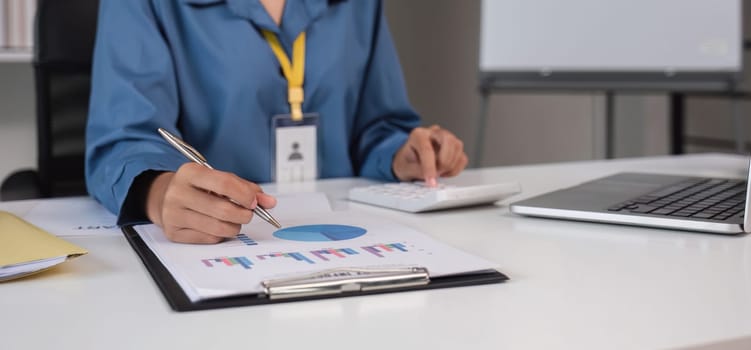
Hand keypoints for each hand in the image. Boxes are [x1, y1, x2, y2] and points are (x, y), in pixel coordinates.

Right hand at [145, 163, 276, 243]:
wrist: (165, 197)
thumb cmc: (199, 187)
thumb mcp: (218, 179)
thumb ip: (245, 188)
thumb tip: (269, 202)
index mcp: (190, 173)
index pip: (224, 184)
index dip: (245, 195)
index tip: (255, 202)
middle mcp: (178, 193)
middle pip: (223, 209)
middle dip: (243, 215)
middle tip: (248, 214)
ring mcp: (173, 214)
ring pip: (218, 227)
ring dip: (235, 227)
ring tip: (234, 221)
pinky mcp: (174, 233)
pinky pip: (210, 238)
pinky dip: (221, 234)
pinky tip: (217, 226)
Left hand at [392, 125, 467, 185]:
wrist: (409, 161)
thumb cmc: (406, 162)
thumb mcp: (404, 168)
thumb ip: (417, 171)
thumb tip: (433, 176)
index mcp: (418, 135)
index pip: (427, 149)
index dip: (430, 167)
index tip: (431, 182)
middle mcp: (434, 133)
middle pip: (449, 141)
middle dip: (445, 161)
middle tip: (438, 174)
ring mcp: (446, 138)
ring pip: (458, 147)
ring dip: (450, 165)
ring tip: (439, 173)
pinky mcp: (454, 148)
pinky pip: (462, 158)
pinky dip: (456, 169)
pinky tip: (444, 173)